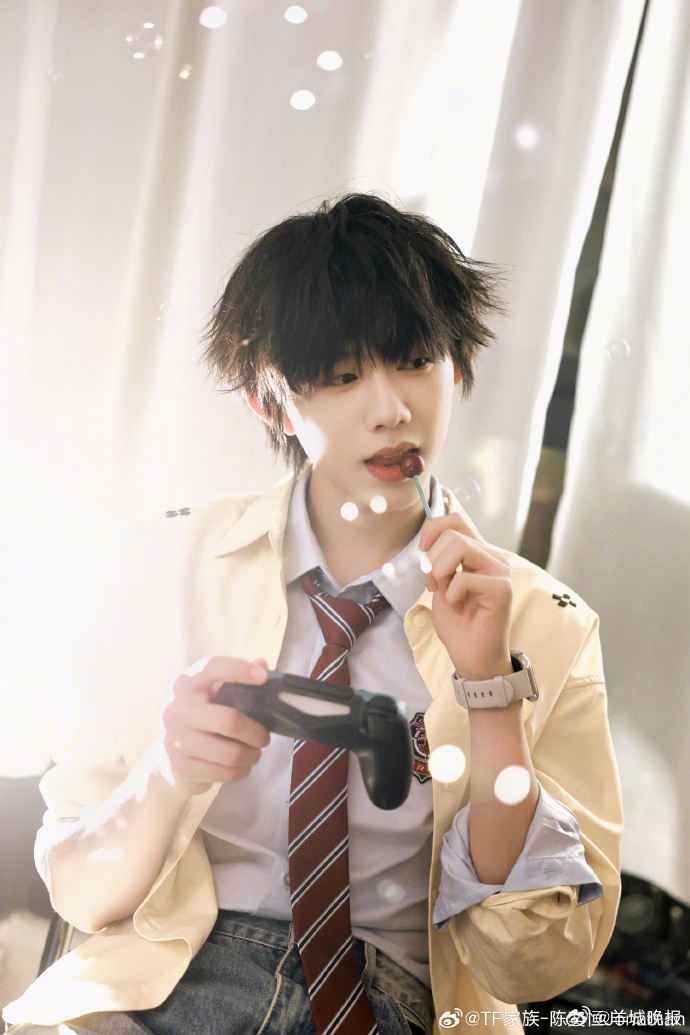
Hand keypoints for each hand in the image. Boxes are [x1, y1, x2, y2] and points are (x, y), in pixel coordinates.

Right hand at [158, 655, 270, 795]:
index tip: (262, 678)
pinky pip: (222, 772)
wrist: (165, 757)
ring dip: (251, 755)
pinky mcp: (179, 766)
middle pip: (229, 720)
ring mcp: (173, 739)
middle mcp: (174, 708)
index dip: (239, 670)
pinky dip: (240, 771)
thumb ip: (234, 679)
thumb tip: (261, 663)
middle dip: (256, 732)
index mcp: (184, 684)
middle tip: (265, 737)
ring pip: (229, 752)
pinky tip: (243, 766)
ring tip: (255, 753)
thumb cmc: (197, 718)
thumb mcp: (211, 694)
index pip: (212, 668)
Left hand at [419, 514, 512, 680]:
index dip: (434, 528)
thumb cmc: (458, 624)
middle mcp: (494, 558)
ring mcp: (501, 571)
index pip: (457, 520)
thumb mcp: (440, 584)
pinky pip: (463, 578)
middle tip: (434, 584)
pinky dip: (451, 594)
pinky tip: (460, 607)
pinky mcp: (502, 589)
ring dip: (440, 571)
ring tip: (446, 593)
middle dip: (432, 559)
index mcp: (479, 553)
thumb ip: (438, 560)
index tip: (422, 549)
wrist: (472, 657)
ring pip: (459, 546)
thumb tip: (428, 539)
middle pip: (454, 533)